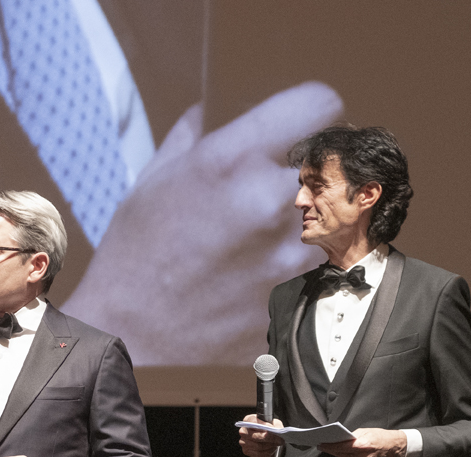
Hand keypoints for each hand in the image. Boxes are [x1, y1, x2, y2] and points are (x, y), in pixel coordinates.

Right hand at [61, 82, 343, 365]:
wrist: (130, 337)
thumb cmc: (132, 259)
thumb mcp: (151, 183)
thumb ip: (190, 139)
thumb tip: (206, 112)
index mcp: (232, 161)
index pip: (320, 104)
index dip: (310, 116)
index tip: (298, 133)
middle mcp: (272, 201)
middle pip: (339, 159)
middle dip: (315, 169)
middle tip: (284, 187)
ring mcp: (293, 253)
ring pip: (340, 215)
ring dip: (315, 220)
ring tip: (266, 240)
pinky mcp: (300, 294)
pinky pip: (322, 263)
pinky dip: (304, 264)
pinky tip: (263, 274)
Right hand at [238, 413, 283, 456]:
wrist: (269, 440)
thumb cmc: (270, 430)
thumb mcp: (275, 423)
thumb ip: (276, 425)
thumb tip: (275, 430)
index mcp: (249, 420)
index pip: (253, 422)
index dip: (264, 426)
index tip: (272, 430)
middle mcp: (244, 431)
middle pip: (255, 436)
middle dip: (269, 439)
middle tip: (279, 440)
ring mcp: (243, 442)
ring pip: (258, 446)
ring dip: (269, 447)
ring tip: (275, 445)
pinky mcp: (246, 451)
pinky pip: (258, 454)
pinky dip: (266, 453)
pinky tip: (270, 449)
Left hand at [318, 428, 406, 456]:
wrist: (393, 446)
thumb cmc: (378, 436)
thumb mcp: (363, 431)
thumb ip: (350, 437)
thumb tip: (338, 440)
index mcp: (363, 445)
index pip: (341, 447)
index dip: (330, 447)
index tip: (321, 445)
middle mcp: (363, 456)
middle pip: (341, 454)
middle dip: (332, 450)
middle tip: (323, 446)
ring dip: (340, 454)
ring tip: (334, 448)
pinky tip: (349, 453)